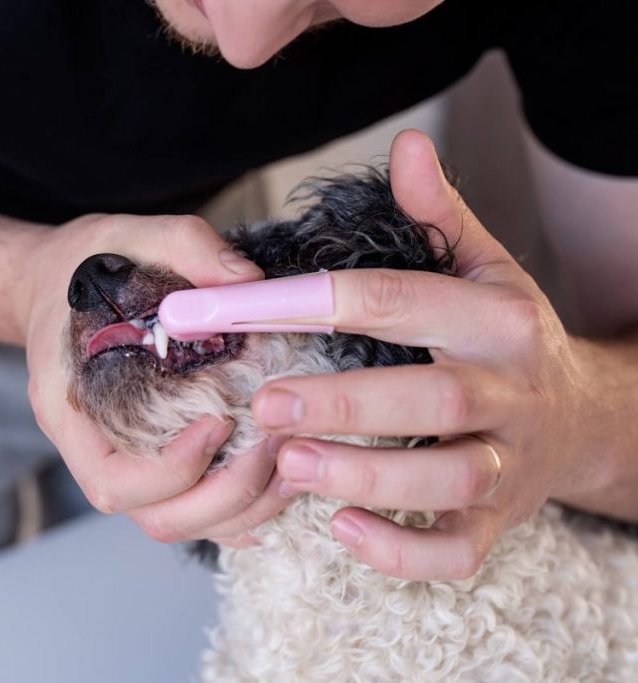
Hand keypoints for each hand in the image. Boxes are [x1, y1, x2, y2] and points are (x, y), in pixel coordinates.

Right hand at [23, 213, 291, 544]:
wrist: (57, 283)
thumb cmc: (85, 267)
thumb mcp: (129, 235)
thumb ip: (186, 247)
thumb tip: (248, 283)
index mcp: (70, 411)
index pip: (112, 480)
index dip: (173, 468)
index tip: (220, 419)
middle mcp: (95, 450)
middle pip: (157, 517)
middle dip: (226, 495)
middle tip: (276, 445)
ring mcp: (128, 462)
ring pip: (184, 524)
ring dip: (245, 508)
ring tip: (293, 463)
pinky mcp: (157, 461)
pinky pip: (199, 510)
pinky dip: (243, 511)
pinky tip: (281, 482)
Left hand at [252, 129, 599, 579]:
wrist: (584, 419)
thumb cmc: (508, 339)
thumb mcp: (486, 269)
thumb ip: (439, 215)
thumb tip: (406, 144)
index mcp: (495, 320)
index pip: (400, 301)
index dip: (314, 303)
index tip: (235, 310)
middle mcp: (508, 393)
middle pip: (432, 401)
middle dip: (346, 405)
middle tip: (265, 406)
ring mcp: (507, 464)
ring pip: (447, 481)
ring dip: (367, 476)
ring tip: (291, 465)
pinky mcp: (498, 522)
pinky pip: (457, 551)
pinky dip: (401, 550)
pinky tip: (341, 527)